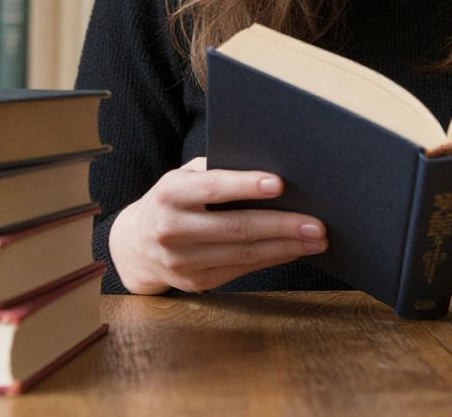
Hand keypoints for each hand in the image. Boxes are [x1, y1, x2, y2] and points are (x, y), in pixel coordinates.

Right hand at [108, 156, 328, 294]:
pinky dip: (271, 259)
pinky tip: (293, 250)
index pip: (212, 188)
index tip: (279, 183)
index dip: (245, 185)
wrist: (135, 245)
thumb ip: (215, 171)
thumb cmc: (172, 198)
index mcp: (170, 194)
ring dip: (285, 247)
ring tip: (316, 239)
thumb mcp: (183, 176)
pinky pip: (241, 270)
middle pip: (236, 228)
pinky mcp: (195, 283)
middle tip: (317, 223)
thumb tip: (267, 168)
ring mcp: (182, 262)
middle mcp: (172, 229)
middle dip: (281, 226)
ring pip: (243, 254)